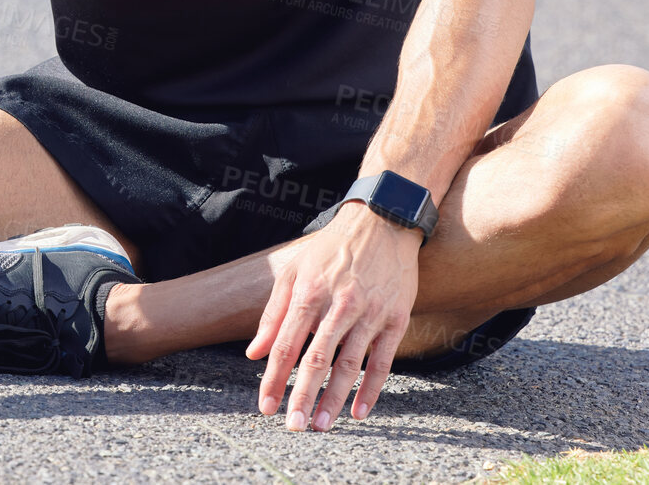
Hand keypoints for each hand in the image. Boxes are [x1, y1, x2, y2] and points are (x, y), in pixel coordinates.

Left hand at [245, 201, 420, 430]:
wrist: (382, 221)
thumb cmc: (331, 249)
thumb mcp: (294, 271)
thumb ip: (273, 313)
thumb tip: (253, 352)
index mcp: (309, 292)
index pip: (285, 344)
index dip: (273, 377)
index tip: (265, 405)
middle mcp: (339, 304)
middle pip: (317, 359)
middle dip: (302, 396)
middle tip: (293, 426)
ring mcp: (370, 313)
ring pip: (350, 364)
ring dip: (335, 398)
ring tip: (321, 425)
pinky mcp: (396, 318)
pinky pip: (383, 361)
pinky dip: (371, 389)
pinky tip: (358, 411)